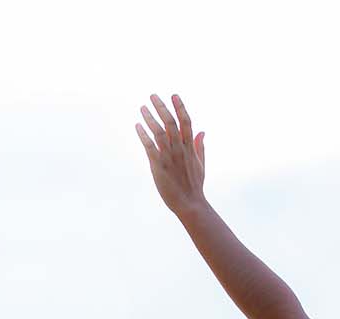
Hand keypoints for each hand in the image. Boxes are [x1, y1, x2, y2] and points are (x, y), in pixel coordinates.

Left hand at [135, 93, 207, 214]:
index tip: (174, 95)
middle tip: (153, 96)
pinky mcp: (159, 165)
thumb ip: (200, 146)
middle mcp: (180, 149)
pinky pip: (150, 146)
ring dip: (150, 118)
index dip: (180, 107)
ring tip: (142, 107)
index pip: (186, 122)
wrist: (190, 203)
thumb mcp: (201, 164)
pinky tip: (137, 126)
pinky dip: (143, 135)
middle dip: (162, 107)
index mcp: (190, 147)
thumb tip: (202, 131)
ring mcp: (169, 156)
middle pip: (171, 122)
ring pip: (159, 131)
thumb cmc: (195, 185)